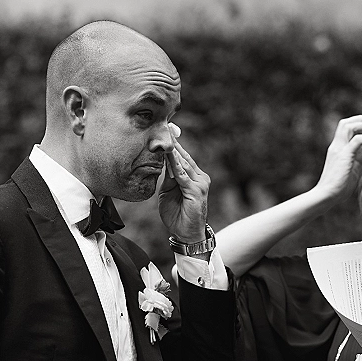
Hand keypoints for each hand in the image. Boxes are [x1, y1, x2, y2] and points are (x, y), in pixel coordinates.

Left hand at [158, 125, 209, 242]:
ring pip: (183, 163)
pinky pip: (182, 174)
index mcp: (194, 176)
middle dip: (173, 141)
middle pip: (184, 156)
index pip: (182, 157)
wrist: (186, 234)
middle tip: (164, 125)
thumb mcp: (169, 193)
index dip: (173, 144)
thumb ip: (168, 178)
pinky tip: (169, 153)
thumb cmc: (177, 216)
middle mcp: (200, 177)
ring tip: (165, 136)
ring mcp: (200, 183)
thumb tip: (161, 164)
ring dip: (173, 149)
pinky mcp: (196, 191)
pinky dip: (175, 164)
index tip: (165, 129)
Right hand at [315, 115, 361, 204]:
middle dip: (359, 120)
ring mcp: (338, 150)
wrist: (326, 195)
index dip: (357, 124)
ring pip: (347, 126)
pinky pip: (356, 140)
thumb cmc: (339, 186)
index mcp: (336, 149)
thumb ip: (358, 157)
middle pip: (344, 123)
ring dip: (361, 125)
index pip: (344, 128)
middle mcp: (336, 146)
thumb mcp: (352, 167)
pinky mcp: (344, 156)